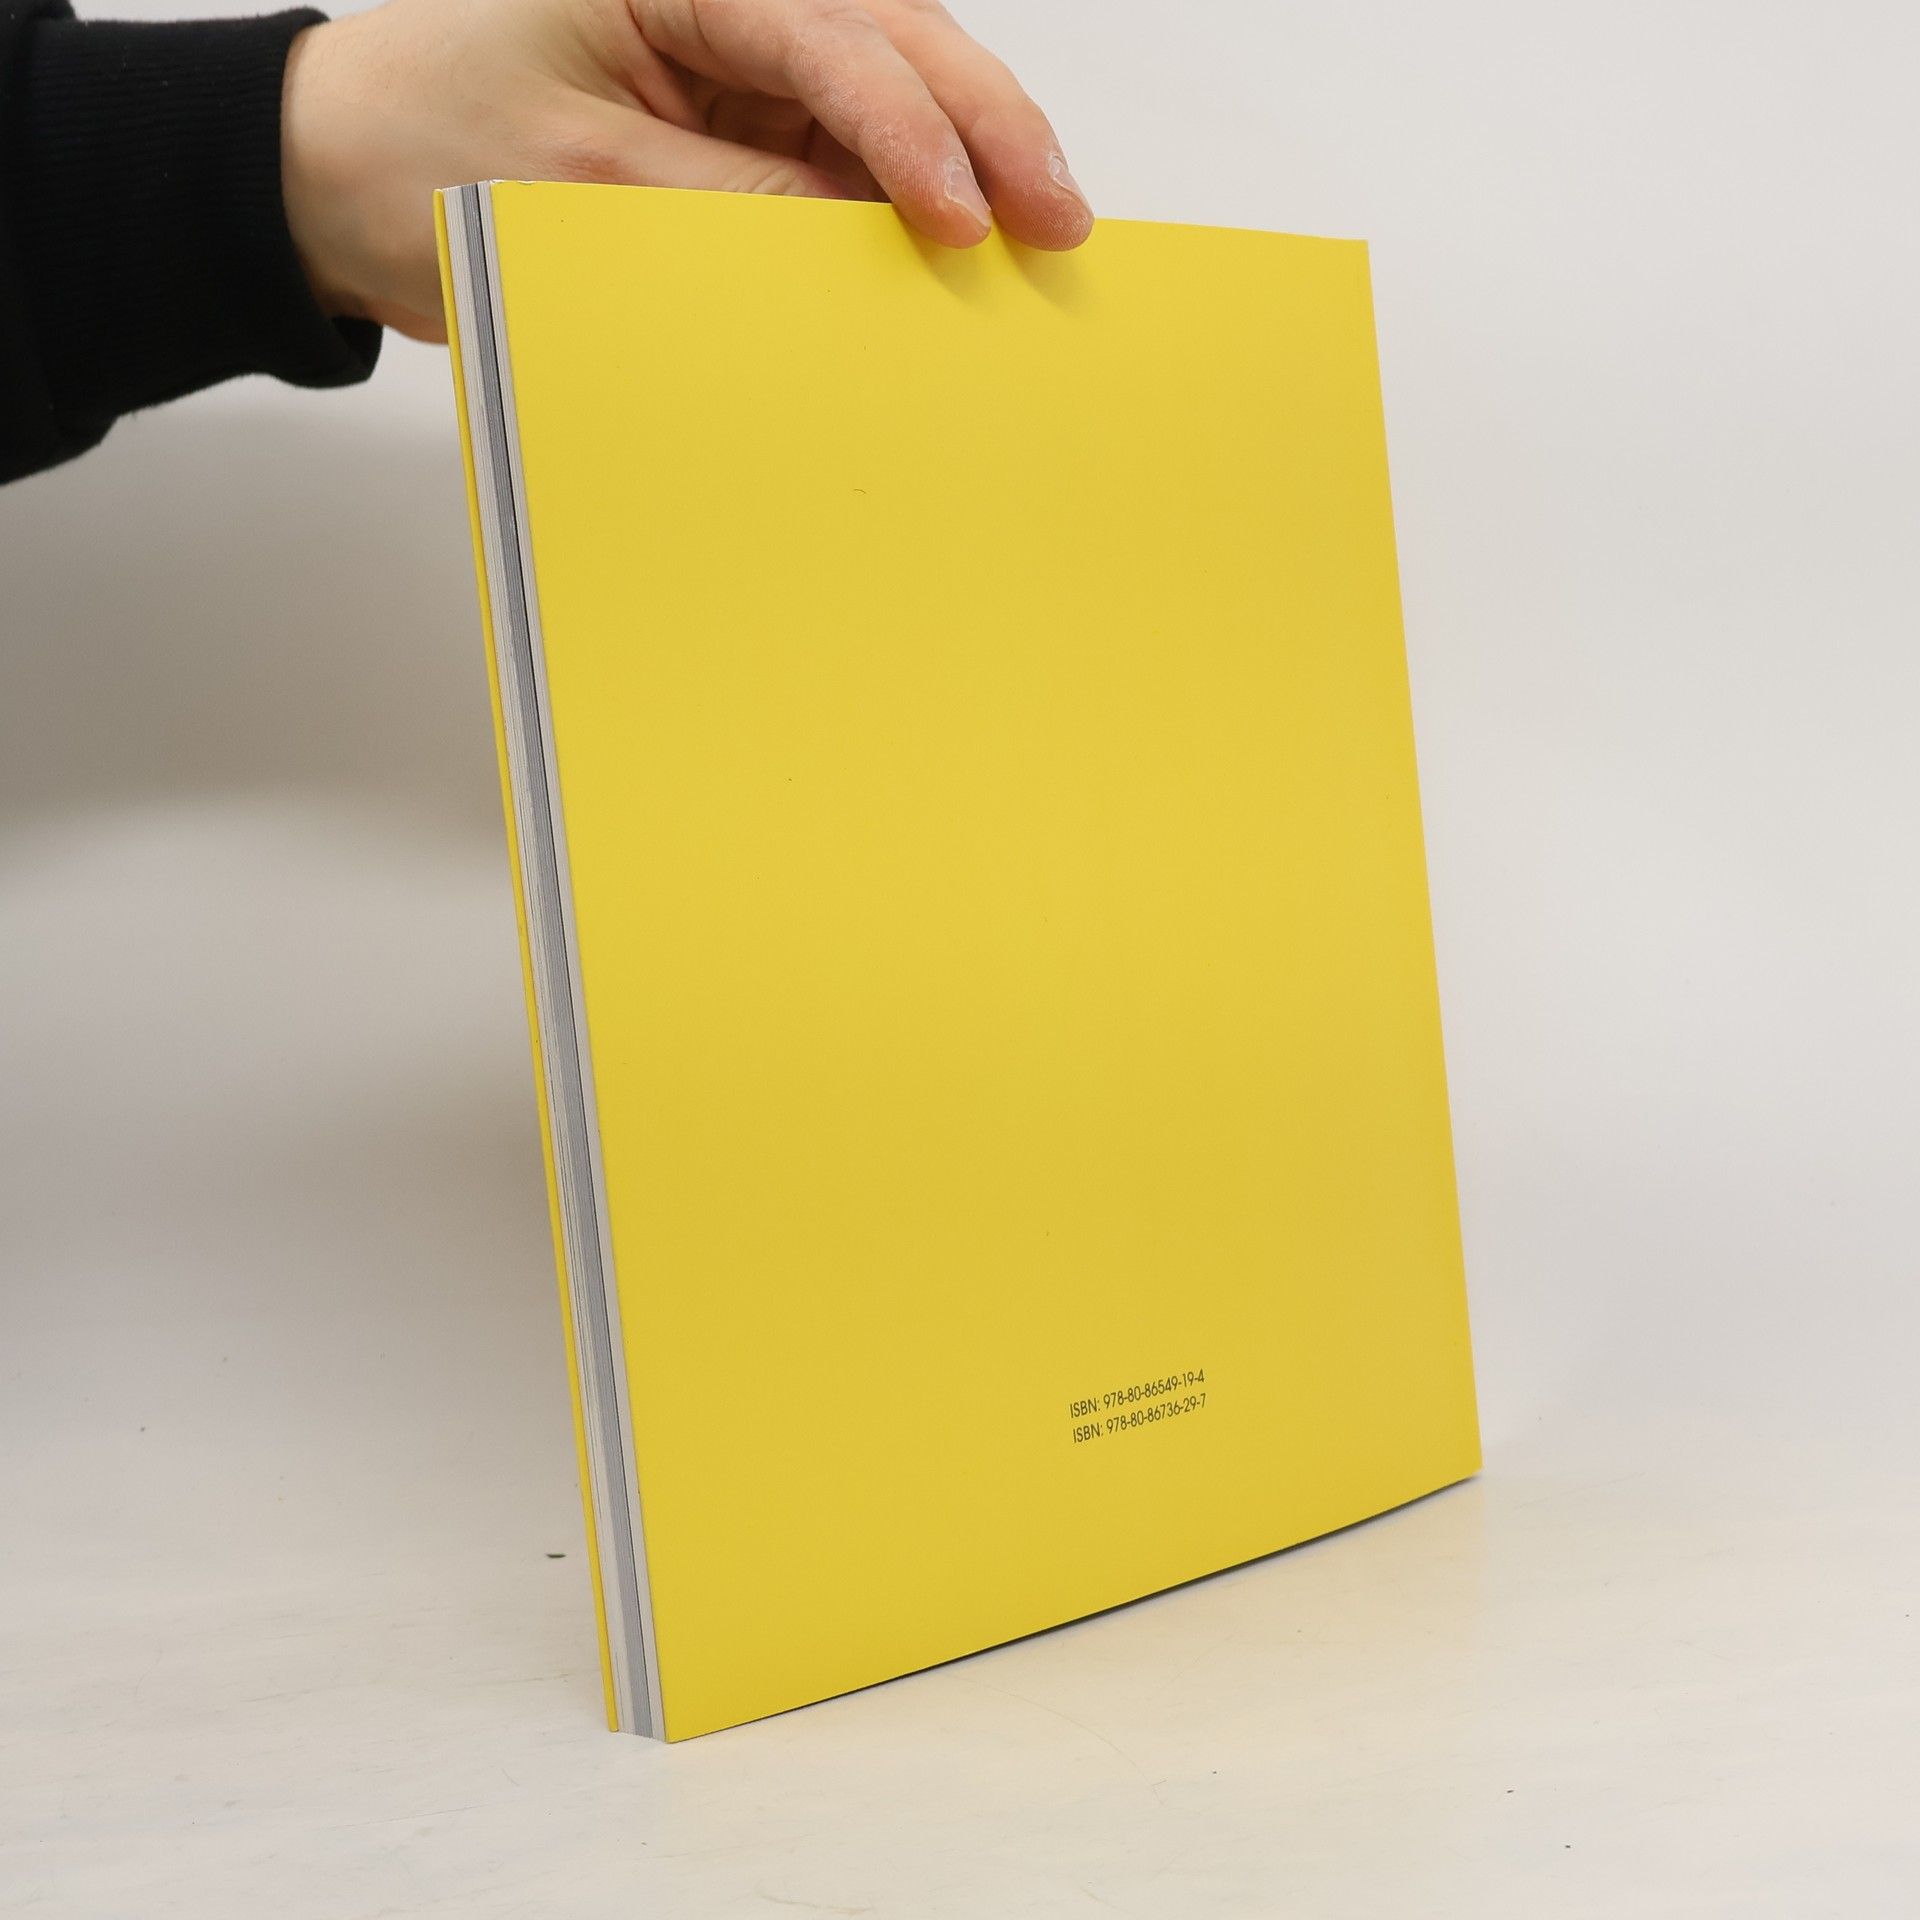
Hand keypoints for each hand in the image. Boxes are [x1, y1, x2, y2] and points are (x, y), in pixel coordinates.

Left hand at [281, 0, 1094, 341]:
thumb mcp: (572, 188)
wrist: (324, 185)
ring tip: (1036, 230)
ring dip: (962, 158)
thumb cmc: (413, 150)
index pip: (827, 39)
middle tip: (1058, 216)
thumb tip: (856, 238)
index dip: (910, 131)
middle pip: (888, 42)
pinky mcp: (724, 128)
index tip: (960, 222)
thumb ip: (724, 204)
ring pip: (881, 95)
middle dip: (982, 126)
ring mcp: (725, 64)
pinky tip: (949, 249)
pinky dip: (894, 204)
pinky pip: (833, 158)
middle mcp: (713, 5)